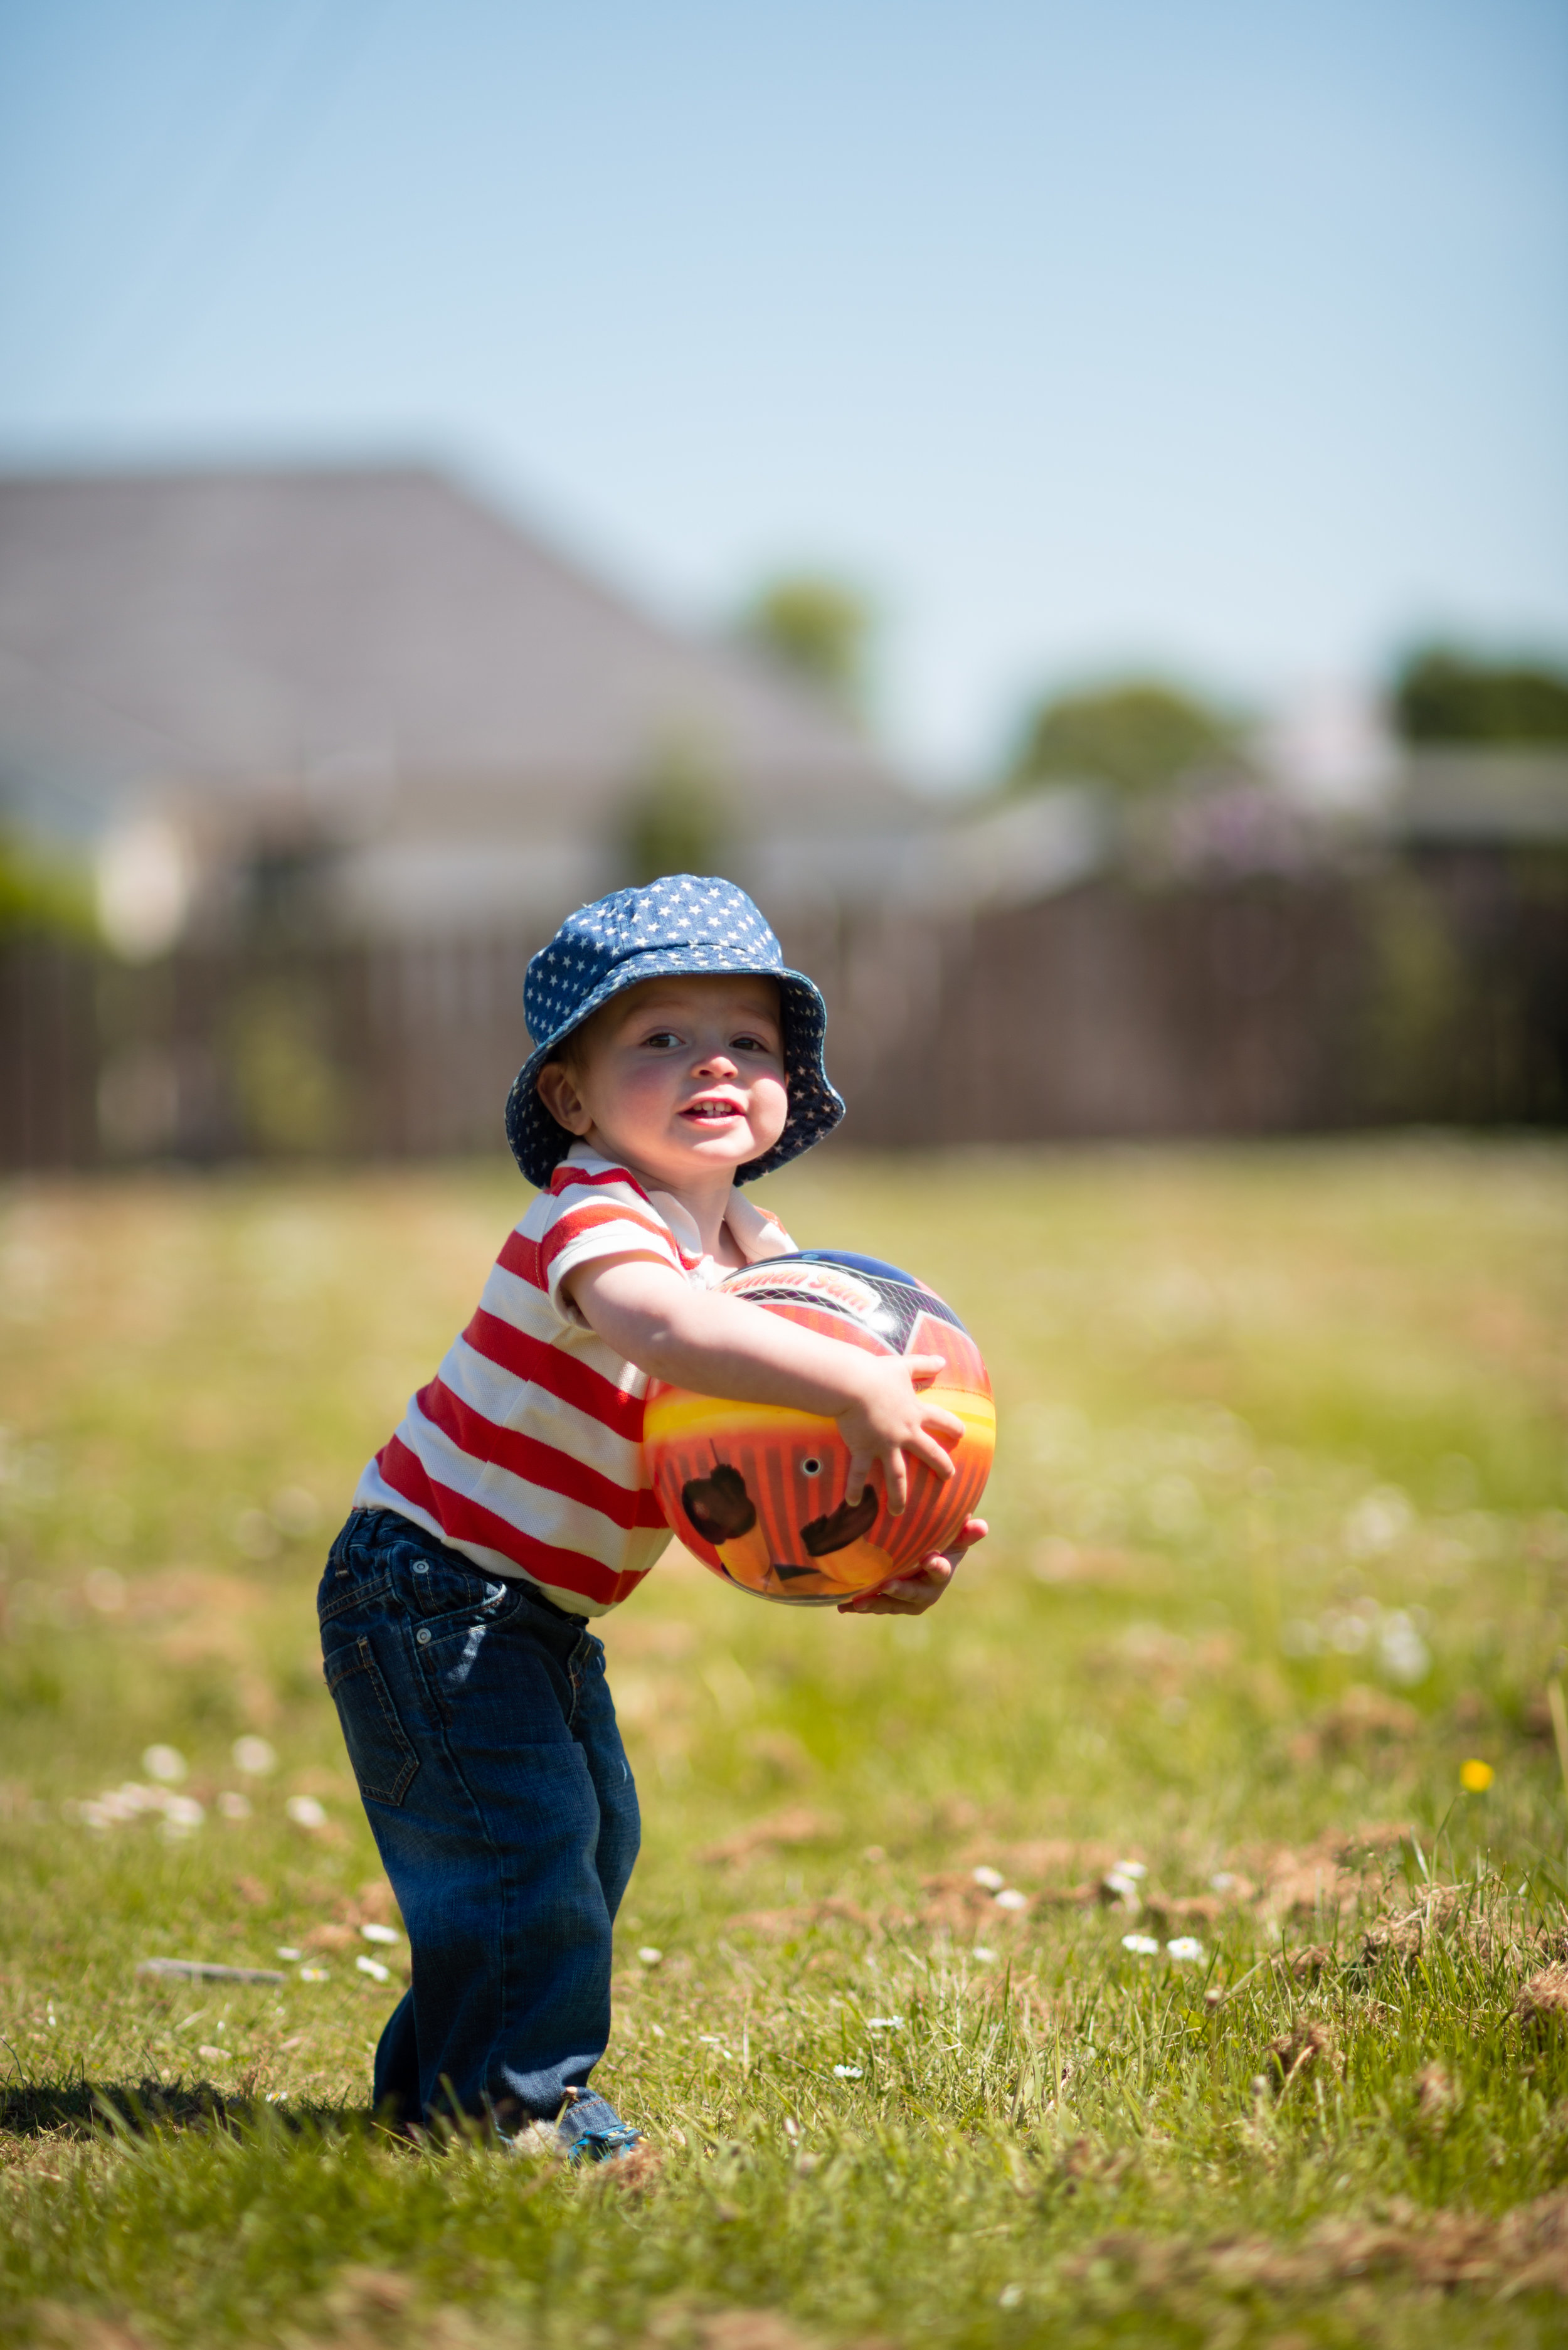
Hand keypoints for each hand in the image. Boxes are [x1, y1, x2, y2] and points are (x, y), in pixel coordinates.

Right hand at [835, 1354, 963, 1513]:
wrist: (854, 1384)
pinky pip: (859, 1473)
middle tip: (949, 1477)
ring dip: (899, 1495)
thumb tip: (942, 1359)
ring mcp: (885, 1444)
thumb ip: (923, 1364)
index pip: (941, 1420)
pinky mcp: (864, 1449)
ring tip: (899, 1512)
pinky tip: (854, 1503)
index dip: (952, 1426)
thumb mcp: (904, 1366)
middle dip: (941, 1466)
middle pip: (929, 1452)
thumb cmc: (877, 1373)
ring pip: (897, 1475)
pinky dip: (855, 1488)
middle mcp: (905, 1432)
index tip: (962, 1433)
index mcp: (915, 1412)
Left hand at [837, 1517, 987, 1614]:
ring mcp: (907, 1600)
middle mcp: (926, 1592)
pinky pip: (876, 1606)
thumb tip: (981, 1524)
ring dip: (876, 1603)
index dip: (937, 1567)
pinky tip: (842, 1606)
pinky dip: (859, 1606)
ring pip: (892, 1605)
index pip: (942, 1571)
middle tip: (888, 1585)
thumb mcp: (954, 1538)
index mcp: (941, 1573)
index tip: (929, 1559)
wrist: (926, 1563)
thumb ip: (965, 1533)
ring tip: (858, 1602)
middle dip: (902, 1591)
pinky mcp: (890, 1603)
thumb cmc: (941, 1545)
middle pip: (914, 1594)